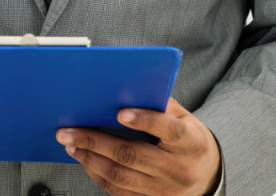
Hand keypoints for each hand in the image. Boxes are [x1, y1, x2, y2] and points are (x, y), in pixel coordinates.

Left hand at [57, 98, 220, 195]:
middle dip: (96, 142)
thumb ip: (161, 105)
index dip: (146, 121)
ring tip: (71, 145)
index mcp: (192, 144)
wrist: (207, 178)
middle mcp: (178, 170)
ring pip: (120, 176)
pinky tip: (84, 160)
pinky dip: (97, 174)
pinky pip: (119, 191)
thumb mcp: (186, 119)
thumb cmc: (190, 141)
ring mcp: (163, 190)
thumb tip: (127, 89)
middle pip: (133, 155)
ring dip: (90, 159)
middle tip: (69, 131)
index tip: (120, 112)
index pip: (170, 131)